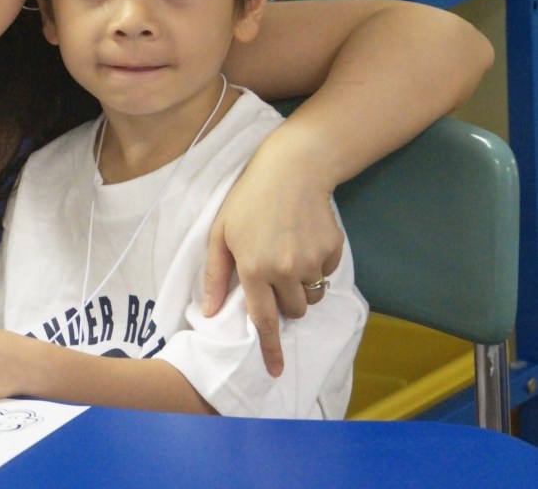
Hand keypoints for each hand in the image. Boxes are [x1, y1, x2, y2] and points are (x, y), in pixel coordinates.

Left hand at [203, 133, 342, 376]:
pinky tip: (303, 238)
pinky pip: (326, 274)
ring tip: (288, 253)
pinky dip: (317, 265)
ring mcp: (311, 260)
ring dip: (301, 287)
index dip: (270, 349)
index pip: (263, 320)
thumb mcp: (221, 234)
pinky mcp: (332, 250)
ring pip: (311, 296)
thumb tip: (210, 312)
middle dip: (285, 302)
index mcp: (253, 269)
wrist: (292, 170)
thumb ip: (215, 276)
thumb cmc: (248, 201)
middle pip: (292, 312)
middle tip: (274, 274)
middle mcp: (284, 270)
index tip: (275, 371)